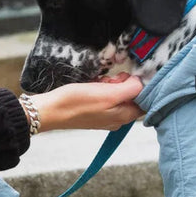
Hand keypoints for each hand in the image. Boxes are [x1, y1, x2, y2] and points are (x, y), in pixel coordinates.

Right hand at [26, 74, 143, 132]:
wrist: (50, 110)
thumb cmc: (77, 103)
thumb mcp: (108, 94)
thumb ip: (130, 89)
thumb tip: (142, 83)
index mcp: (124, 116)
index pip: (145, 101)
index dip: (140, 86)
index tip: (128, 78)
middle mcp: (118, 118)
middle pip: (132, 96)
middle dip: (123, 84)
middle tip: (111, 80)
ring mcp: (106, 114)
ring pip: (118, 94)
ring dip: (111, 84)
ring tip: (99, 82)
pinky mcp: (95, 109)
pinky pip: (105, 95)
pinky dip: (101, 87)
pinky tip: (92, 84)